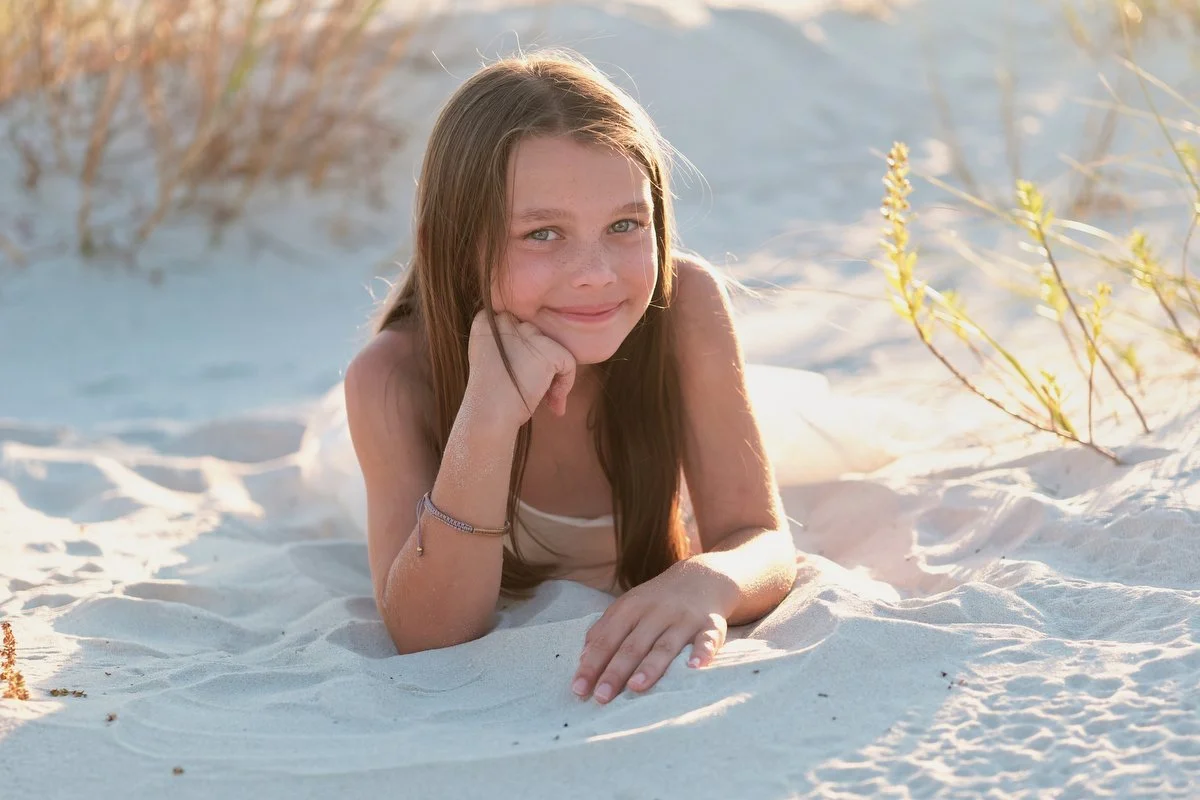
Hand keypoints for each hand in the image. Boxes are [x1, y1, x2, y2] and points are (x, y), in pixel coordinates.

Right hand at [465, 310, 576, 426]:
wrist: (488, 414)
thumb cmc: (487, 397)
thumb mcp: (488, 360)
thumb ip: (507, 345)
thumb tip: (535, 349)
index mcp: (486, 322)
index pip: (514, 326)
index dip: (522, 352)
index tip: (518, 377)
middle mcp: (505, 321)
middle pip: (534, 334)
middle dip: (539, 362)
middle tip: (535, 391)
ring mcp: (527, 333)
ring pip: (551, 347)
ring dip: (553, 375)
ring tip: (547, 401)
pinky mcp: (547, 348)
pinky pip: (568, 361)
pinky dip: (566, 383)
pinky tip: (553, 403)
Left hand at [571, 563, 729, 703]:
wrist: (702, 577)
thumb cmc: (657, 601)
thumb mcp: (628, 607)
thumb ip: (605, 630)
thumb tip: (583, 660)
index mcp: (631, 607)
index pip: (607, 639)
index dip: (592, 664)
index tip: (579, 689)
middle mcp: (656, 611)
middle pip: (633, 645)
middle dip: (615, 671)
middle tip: (601, 697)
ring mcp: (683, 618)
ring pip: (665, 645)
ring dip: (650, 666)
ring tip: (636, 687)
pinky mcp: (711, 624)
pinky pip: (707, 639)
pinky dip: (702, 653)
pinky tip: (695, 668)